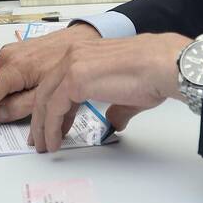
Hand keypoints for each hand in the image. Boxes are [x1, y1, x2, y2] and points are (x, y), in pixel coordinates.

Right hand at [0, 24, 98, 134]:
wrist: (85, 37)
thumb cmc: (72, 65)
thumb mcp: (50, 94)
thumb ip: (22, 107)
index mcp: (13, 68)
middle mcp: (5, 58)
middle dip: (12, 108)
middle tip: (41, 103)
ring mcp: (9, 54)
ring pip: (5, 92)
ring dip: (20, 98)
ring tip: (45, 90)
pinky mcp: (15, 54)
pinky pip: (12, 81)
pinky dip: (23, 88)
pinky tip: (41, 84)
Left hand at [0, 27, 189, 149]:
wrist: (164, 65)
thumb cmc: (153, 76)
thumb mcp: (128, 94)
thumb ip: (116, 106)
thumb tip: (114, 121)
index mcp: (83, 55)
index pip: (57, 83)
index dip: (51, 109)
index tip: (49, 128)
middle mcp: (73, 56)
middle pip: (45, 91)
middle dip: (39, 119)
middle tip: (37, 141)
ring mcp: (71, 65)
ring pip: (45, 101)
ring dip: (41, 127)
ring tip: (44, 147)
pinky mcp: (75, 78)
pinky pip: (53, 108)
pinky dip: (50, 127)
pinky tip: (53, 142)